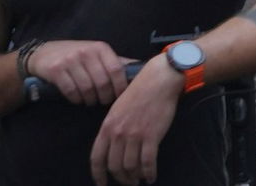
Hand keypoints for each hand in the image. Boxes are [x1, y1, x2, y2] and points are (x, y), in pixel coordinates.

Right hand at [26, 41, 134, 105]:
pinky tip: (78, 99)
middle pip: (102, 82)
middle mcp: (87, 52)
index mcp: (101, 48)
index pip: (117, 70)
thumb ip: (115, 62)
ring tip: (91, 101)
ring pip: (87, 88)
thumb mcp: (97, 54)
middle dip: (105, 96)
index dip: (121, 86)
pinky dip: (76, 99)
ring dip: (90, 100)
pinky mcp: (56, 70)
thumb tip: (140, 69)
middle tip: (104, 102)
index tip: (121, 96)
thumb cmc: (77, 55)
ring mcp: (71, 60)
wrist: (44, 53)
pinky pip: (71, 91)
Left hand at [90, 57, 181, 185]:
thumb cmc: (139, 91)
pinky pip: (147, 162)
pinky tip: (151, 177)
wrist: (159, 81)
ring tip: (139, 181)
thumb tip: (112, 145)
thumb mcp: (117, 108)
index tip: (102, 184)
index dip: (98, 175)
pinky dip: (149, 173)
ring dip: (134, 178)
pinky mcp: (151, 136)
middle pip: (114, 166)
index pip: (96, 159)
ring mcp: (134, 135)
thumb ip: (112, 127)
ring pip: (130, 166)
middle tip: (127, 183)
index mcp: (107, 127)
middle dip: (121, 179)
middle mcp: (118, 134)